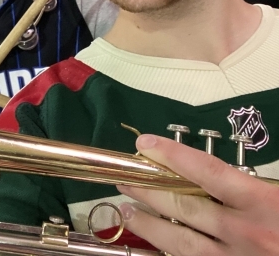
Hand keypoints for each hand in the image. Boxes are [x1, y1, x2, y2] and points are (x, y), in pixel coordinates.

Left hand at [116, 134, 278, 254]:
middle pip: (184, 206)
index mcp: (264, 204)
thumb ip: (261, 182)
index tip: (145, 143)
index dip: (172, 155)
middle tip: (124, 175)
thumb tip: (217, 170)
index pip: (207, 172)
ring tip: (127, 209)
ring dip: (150, 224)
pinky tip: (153, 249)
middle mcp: (244, 235)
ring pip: (181, 242)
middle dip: (148, 188)